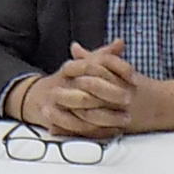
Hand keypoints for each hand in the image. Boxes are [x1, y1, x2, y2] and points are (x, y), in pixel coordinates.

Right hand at [17, 41, 131, 140]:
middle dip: (112, 93)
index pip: (94, 64)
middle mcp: (62, 84)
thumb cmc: (68, 81)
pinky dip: (97, 131)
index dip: (117, 69)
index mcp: (70, 68)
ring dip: (108, 117)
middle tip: (130, 98)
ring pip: (85, 111)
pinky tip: (113, 131)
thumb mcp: (84, 66)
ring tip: (125, 120)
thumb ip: (103, 56)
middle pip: (89, 86)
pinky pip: (79, 129)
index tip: (135, 78)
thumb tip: (121, 42)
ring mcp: (56, 103)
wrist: (38, 99)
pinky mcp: (56, 121)